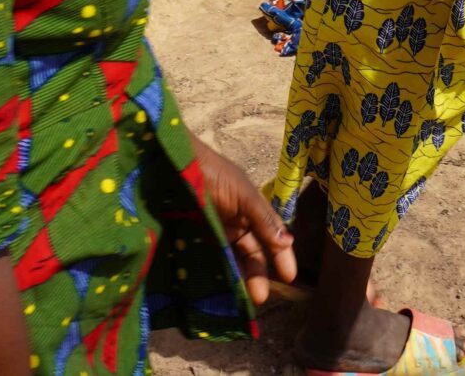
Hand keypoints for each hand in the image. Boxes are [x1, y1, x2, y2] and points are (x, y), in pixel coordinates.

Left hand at [194, 145, 295, 304]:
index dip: (281, 256)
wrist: (174, 166)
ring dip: (240, 279)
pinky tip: (223, 289)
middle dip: (258, 274)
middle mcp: (237, 223)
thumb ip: (263, 219)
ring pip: (233, 261)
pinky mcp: (197, 240)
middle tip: (260, 296)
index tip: (290, 278)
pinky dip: (219, 275)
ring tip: (243, 299)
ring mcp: (216, 232)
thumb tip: (287, 243)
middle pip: (253, 254)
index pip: (272, 237)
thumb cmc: (214, 174)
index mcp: (252, 210)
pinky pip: (212, 261)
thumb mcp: (243, 194)